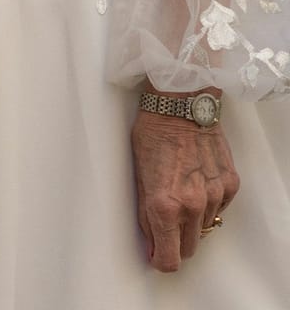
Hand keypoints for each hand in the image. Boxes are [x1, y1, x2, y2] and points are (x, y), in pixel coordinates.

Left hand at [132, 91, 239, 272]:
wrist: (180, 107)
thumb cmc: (152, 135)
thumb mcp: (138, 176)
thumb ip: (146, 213)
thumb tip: (153, 242)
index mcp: (163, 205)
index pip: (169, 258)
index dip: (161, 260)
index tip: (157, 255)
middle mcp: (192, 206)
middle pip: (189, 248)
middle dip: (175, 242)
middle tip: (165, 225)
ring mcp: (214, 196)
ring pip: (205, 229)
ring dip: (192, 222)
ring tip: (178, 195)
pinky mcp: (229, 185)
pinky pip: (219, 210)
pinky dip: (207, 205)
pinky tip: (194, 184)